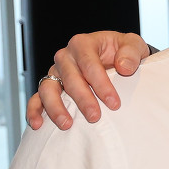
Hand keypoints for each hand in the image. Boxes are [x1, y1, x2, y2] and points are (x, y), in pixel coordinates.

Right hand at [25, 31, 151, 129]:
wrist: (116, 59)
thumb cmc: (124, 53)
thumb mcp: (133, 45)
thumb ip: (132, 53)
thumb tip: (124, 67)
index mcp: (83, 43)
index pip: (89, 64)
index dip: (101, 84)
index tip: (114, 104)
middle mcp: (65, 57)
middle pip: (69, 78)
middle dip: (82, 99)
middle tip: (94, 117)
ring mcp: (55, 72)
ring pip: (48, 88)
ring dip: (55, 107)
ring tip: (67, 124)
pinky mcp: (50, 86)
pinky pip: (37, 98)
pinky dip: (34, 111)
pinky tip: (38, 125)